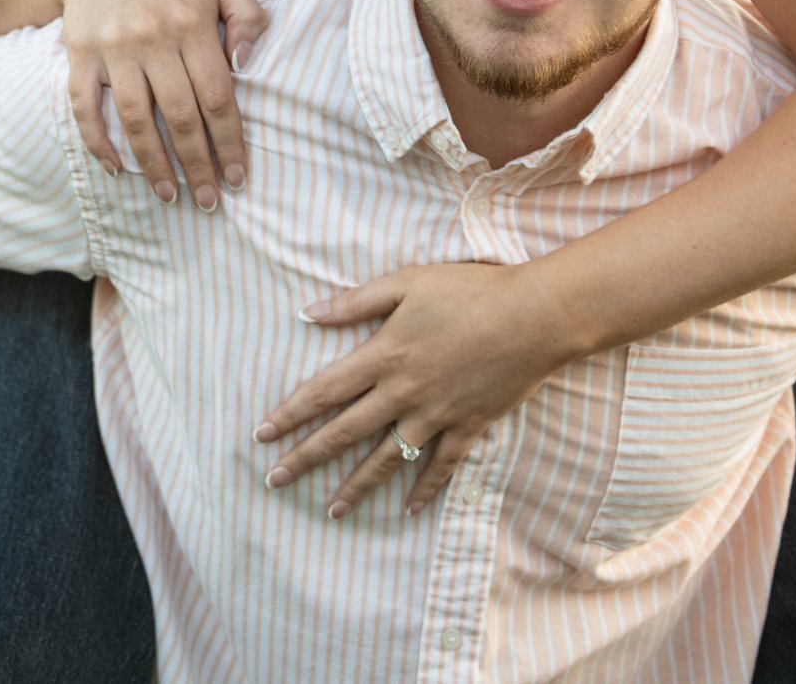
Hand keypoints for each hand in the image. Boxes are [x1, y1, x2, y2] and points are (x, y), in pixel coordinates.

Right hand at [58, 0, 269, 210]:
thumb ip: (248, 15)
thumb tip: (247, 62)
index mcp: (191, 23)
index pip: (217, 96)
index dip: (228, 142)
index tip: (236, 178)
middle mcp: (152, 38)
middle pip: (180, 116)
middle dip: (197, 164)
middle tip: (208, 201)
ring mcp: (113, 49)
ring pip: (136, 119)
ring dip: (153, 163)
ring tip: (169, 194)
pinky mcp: (80, 55)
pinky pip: (85, 106)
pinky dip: (98, 141)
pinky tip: (115, 169)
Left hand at [255, 261, 576, 517]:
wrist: (535, 316)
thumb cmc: (470, 291)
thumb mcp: (407, 283)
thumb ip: (356, 302)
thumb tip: (307, 313)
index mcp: (383, 356)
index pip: (323, 392)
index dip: (289, 414)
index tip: (260, 434)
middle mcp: (403, 393)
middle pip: (344, 433)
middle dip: (305, 459)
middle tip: (274, 481)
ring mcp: (436, 415)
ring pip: (387, 460)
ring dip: (356, 487)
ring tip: (331, 510)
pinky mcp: (469, 427)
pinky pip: (441, 467)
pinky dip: (424, 491)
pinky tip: (407, 511)